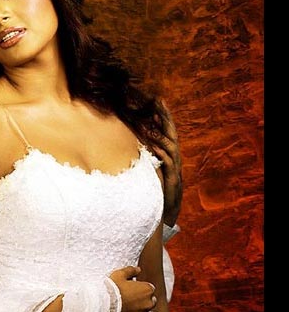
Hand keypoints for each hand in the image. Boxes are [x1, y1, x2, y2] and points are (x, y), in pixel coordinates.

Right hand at [109, 266, 156, 311]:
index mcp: (147, 290)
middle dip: (142, 300)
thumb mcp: (119, 274)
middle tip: (129, 298)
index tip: (132, 288)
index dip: (140, 288)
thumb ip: (131, 271)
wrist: (102, 306)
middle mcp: (148, 304)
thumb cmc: (111, 288)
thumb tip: (138, 269)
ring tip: (126, 309)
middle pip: (150, 301)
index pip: (149, 288)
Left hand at [151, 99, 182, 226]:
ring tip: (151, 124)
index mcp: (169, 153)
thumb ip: (147, 153)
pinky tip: (154, 147)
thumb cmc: (158, 188)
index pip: (167, 130)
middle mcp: (174, 158)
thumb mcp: (151, 167)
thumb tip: (137, 139)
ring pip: (171, 146)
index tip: (158, 100)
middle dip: (166, 117)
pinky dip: (161, 154)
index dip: (163, 115)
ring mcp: (175, 168)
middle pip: (172, 133)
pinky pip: (168, 164)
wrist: (168, 210)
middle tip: (160, 102)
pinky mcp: (172, 179)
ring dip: (161, 135)